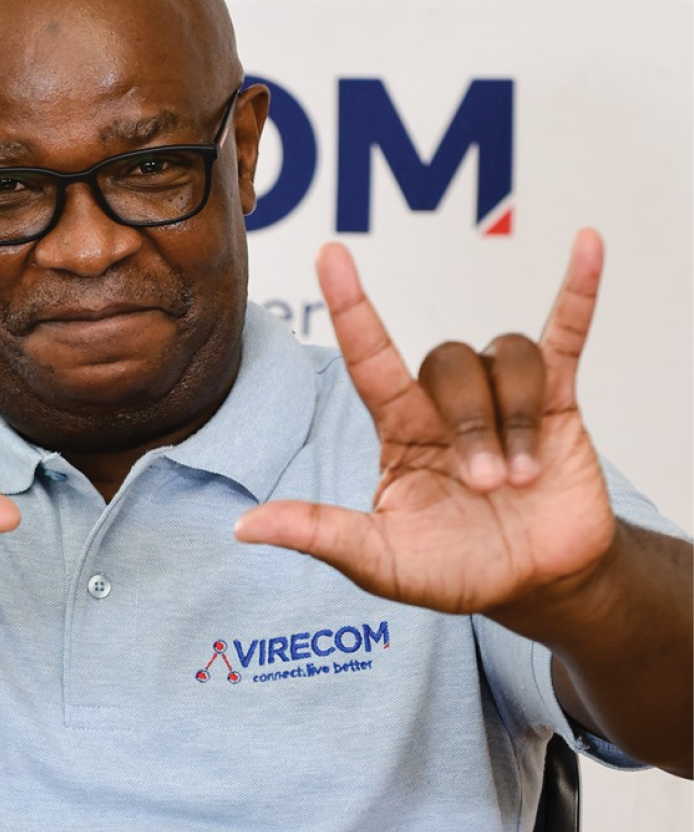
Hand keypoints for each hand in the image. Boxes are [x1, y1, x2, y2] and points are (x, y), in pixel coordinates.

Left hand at [235, 229, 616, 616]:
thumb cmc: (455, 568)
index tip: (329, 253)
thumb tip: (245, 528)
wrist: (537, 584)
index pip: (369, 356)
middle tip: (488, 488)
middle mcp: (444, 404)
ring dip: (516, 417)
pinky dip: (578, 293)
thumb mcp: (381, 561)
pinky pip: (565, 334)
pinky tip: (586, 246)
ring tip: (522, 480)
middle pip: (449, 364)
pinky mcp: (559, 402)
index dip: (350, 306)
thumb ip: (323, 536)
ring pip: (506, 358)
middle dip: (472, 424)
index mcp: (399, 430)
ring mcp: (502, 397)